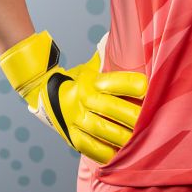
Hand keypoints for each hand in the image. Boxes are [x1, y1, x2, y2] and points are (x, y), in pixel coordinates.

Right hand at [29, 50, 147, 163]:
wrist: (43, 93)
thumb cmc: (79, 80)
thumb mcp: (91, 67)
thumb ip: (109, 57)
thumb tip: (125, 36)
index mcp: (90, 80)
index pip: (112, 81)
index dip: (130, 84)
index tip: (146, 88)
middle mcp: (81, 98)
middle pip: (109, 108)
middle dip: (130, 115)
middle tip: (148, 120)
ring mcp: (74, 118)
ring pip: (99, 129)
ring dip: (120, 136)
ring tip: (138, 140)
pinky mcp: (70, 135)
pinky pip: (88, 146)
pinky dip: (104, 152)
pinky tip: (119, 155)